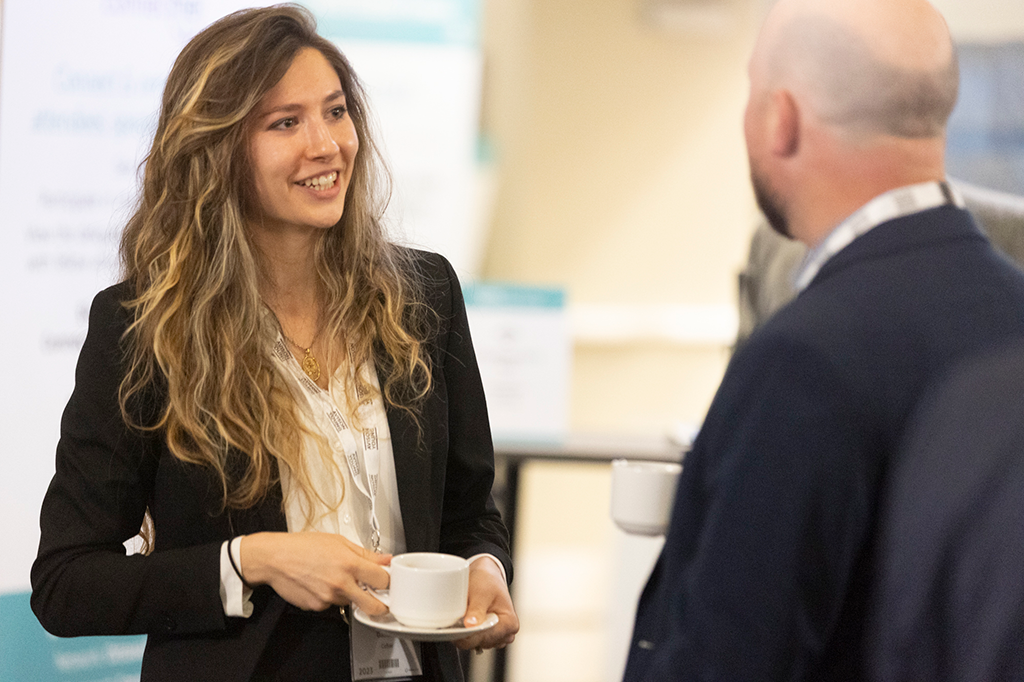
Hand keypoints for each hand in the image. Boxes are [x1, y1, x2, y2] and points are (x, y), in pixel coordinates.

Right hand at [239, 532, 390, 614]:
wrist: (275, 558)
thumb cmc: (303, 546)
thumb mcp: (338, 542)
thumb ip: (365, 553)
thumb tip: (385, 559)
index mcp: (349, 564)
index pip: (383, 580)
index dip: (388, 582)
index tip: (388, 581)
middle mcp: (341, 583)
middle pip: (373, 605)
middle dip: (380, 605)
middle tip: (379, 599)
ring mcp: (329, 598)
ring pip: (349, 603)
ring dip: (349, 595)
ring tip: (335, 578)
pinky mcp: (317, 607)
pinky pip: (332, 605)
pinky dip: (331, 597)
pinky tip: (321, 583)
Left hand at [454, 557, 518, 650]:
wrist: (485, 575)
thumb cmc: (487, 580)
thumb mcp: (481, 591)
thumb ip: (477, 609)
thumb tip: (471, 625)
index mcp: (509, 623)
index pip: (485, 638)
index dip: (467, 635)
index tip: (453, 629)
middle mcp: (506, 633)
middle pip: (480, 643)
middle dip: (466, 633)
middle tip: (456, 618)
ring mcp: (497, 636)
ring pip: (475, 643)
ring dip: (466, 633)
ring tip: (463, 616)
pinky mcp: (488, 635)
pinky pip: (473, 641)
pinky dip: (467, 632)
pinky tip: (465, 620)